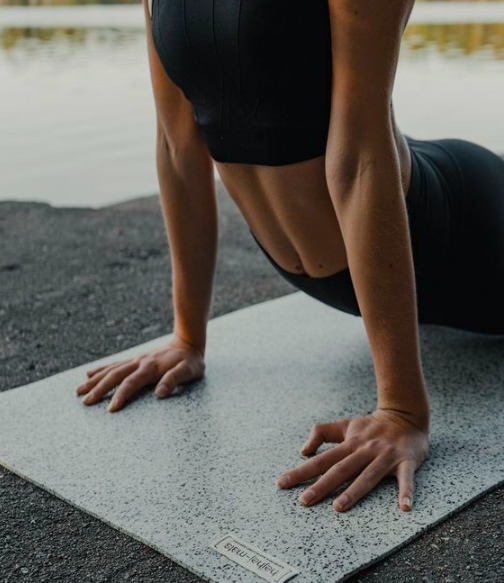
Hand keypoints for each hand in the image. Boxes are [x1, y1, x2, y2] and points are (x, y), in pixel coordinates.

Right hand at [75, 334, 204, 411]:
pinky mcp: (135, 359)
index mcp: (151, 368)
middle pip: (115, 376)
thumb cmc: (190, 361)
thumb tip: (159, 394)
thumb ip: (174, 380)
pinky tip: (89, 373)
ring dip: (94, 380)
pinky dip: (101, 369)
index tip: (110, 409)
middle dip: (99, 389)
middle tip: (85, 402)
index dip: (121, 395)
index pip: (131, 383)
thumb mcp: (188, 371)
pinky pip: (114, 364)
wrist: (188, 342)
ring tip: (78, 391)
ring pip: (111, 370)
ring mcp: (136, 360)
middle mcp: (140, 362)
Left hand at [276, 408, 428, 511]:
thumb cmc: (372, 426)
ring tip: (338, 507)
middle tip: (304, 501)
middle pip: (340, 469)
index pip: (321, 460)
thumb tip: (303, 451)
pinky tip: (404, 507)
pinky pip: (406, 479)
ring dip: (354, 491)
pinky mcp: (406, 461)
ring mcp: (385, 456)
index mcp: (349, 444)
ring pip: (368, 476)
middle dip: (321, 485)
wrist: (406, 415)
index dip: (301, 471)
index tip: (282, 483)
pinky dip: (406, 492)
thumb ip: (321, 433)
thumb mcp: (345, 425)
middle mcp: (365, 450)